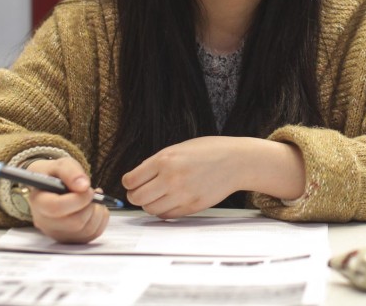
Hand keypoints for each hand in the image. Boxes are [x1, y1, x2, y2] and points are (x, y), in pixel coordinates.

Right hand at [23, 157, 108, 243]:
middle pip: (75, 222)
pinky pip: (93, 234)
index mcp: (38, 202)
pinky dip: (101, 219)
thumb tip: (83, 186)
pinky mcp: (70, 239)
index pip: (56, 208)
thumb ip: (70, 171)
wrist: (50, 187)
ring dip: (98, 211)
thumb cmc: (54, 176)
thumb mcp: (60, 165)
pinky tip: (95, 207)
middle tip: (92, 192)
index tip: (87, 189)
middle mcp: (44, 223)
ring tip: (94, 198)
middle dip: (90, 205)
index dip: (77, 199)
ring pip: (87, 230)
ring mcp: (57, 234)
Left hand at [122, 137, 304, 217]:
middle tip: (142, 191)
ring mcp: (181, 194)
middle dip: (136, 195)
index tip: (133, 182)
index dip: (129, 182)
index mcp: (165, 160)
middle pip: (137, 198)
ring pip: (150, 209)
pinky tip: (171, 200)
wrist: (236, 161)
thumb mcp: (179, 149)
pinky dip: (164, 211)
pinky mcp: (191, 207)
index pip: (131, 180)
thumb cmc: (209, 151)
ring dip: (150, 204)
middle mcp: (170, 178)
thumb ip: (158, 163)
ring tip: (158, 196)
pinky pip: (167, 215)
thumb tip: (137, 179)